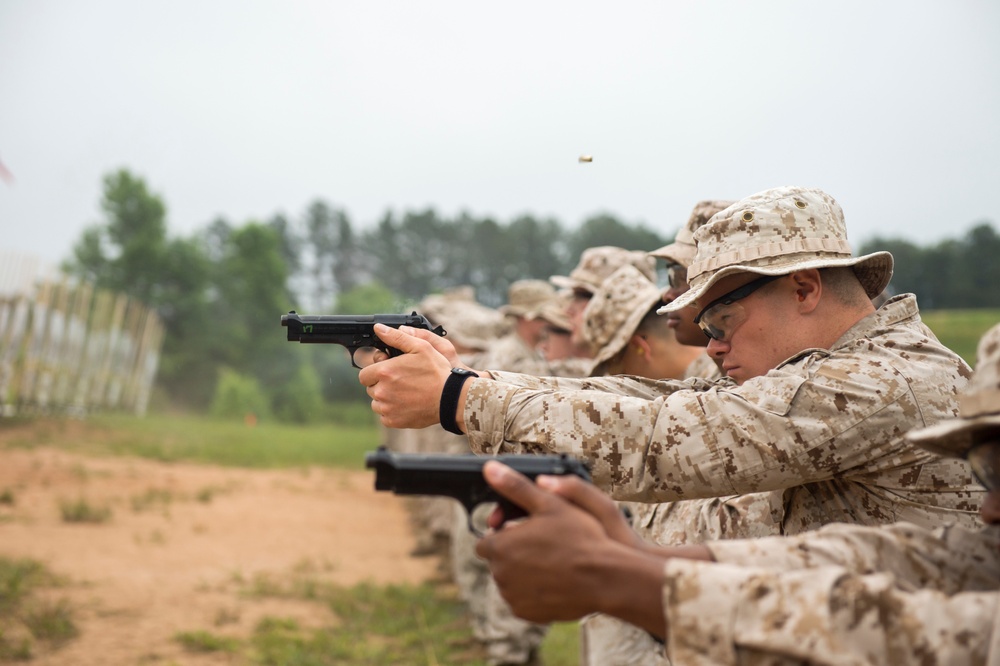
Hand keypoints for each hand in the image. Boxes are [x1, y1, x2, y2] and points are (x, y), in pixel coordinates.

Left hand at [358, 324, 452, 427]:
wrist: (451, 398)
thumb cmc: (437, 371)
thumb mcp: (420, 347)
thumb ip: (396, 337)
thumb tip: (378, 328)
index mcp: (385, 372)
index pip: (364, 375)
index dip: (375, 372)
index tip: (388, 372)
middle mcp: (382, 391)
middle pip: (371, 388)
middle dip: (381, 384)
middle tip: (400, 381)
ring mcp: (387, 408)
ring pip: (376, 403)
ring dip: (385, 398)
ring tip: (404, 393)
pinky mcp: (393, 421)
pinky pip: (384, 416)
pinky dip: (392, 412)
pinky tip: (406, 404)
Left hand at [475, 461, 655, 625]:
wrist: (604, 578)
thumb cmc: (579, 537)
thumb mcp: (549, 504)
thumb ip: (515, 487)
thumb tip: (490, 469)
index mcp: (500, 547)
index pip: (485, 541)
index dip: (503, 535)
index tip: (521, 532)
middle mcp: (500, 575)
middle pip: (498, 562)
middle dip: (512, 553)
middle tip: (541, 545)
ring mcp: (513, 597)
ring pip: (509, 582)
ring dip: (522, 573)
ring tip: (550, 562)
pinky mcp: (527, 614)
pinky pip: (522, 600)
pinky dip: (532, 592)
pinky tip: (553, 581)